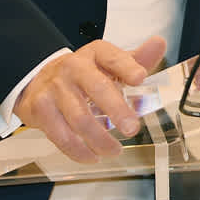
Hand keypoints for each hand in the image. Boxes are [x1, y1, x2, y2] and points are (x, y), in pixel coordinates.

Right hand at [13, 36, 165, 162]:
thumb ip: (136, 59)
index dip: (127, 67)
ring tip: (114, 150)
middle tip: (132, 128)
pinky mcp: (41, 109)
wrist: (40, 80)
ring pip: (80, 118)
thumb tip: (159, 44)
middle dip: (117, 109)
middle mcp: (74, 67)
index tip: (140, 78)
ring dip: (100, 139)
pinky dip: (79, 150)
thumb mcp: (109, 63)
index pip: (113, 57)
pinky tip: (92, 155)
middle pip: (97, 88)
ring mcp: (56, 88)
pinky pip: (61, 135)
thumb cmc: (83, 73)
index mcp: (95, 54)